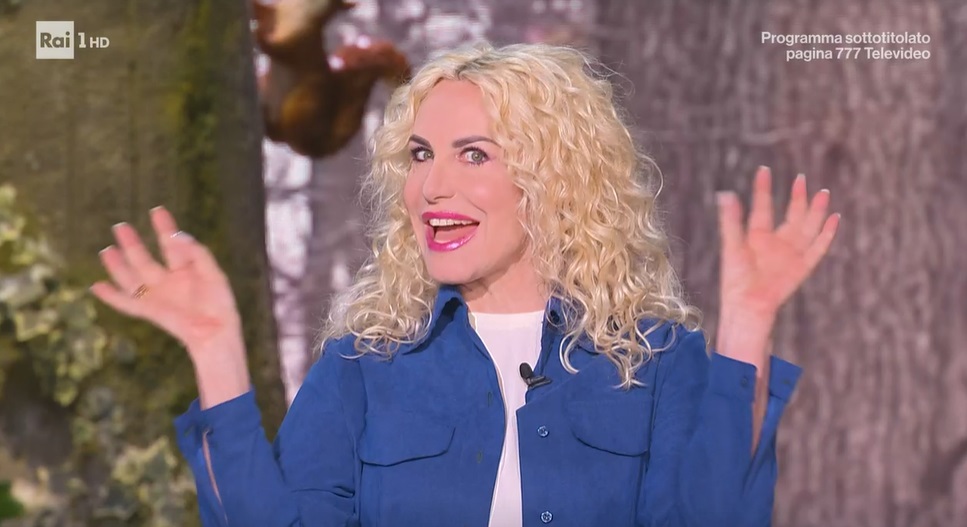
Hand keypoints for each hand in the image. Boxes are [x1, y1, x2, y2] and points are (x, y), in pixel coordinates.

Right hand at [89, 206, 243, 358]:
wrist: (216, 330)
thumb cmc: (220, 303)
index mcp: (185, 268)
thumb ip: (197, 253)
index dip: (164, 227)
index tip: (157, 211)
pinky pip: (127, 303)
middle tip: (120, 226)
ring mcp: (158, 295)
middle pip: (144, 258)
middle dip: (132, 244)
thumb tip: (177, 235)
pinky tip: (96, 287)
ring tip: (106, 251)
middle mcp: (168, 280)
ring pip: (132, 277)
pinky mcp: (151, 311)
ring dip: (118, 265)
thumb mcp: (213, 273)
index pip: (170, 243)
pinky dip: (111, 296)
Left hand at [717, 166, 840, 322]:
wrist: (748, 304)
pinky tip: (834, 218)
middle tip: (800, 178)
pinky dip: (827, 234)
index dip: (763, 189)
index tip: (763, 169)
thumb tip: (724, 194)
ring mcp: (791, 253)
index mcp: (757, 235)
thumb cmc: (736, 278)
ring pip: (808, 226)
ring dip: (816, 210)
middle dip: (797, 197)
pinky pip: (818, 247)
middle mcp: (776, 241)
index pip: (763, 206)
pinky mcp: (802, 266)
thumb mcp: (731, 245)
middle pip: (791, 214)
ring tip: (822, 193)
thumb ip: (731, 220)